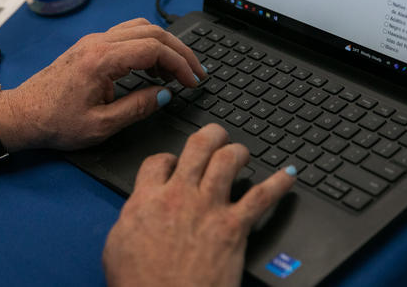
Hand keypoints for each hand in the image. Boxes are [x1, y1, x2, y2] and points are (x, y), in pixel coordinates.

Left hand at [0, 18, 206, 150]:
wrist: (23, 114)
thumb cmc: (55, 122)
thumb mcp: (101, 125)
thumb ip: (138, 107)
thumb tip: (166, 94)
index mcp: (101, 60)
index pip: (154, 48)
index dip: (180, 64)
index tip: (193, 82)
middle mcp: (98, 42)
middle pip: (152, 32)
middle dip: (180, 51)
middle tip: (197, 72)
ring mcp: (93, 41)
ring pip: (140, 28)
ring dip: (164, 44)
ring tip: (176, 72)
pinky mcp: (90, 46)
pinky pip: (127, 34)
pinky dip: (147, 45)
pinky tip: (152, 67)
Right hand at [102, 124, 295, 286]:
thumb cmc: (139, 284)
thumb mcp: (118, 244)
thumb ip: (132, 216)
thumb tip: (139, 207)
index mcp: (147, 198)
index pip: (159, 160)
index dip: (167, 157)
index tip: (173, 164)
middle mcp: (179, 195)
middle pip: (197, 146)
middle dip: (210, 135)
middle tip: (216, 136)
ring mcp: (209, 208)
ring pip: (227, 160)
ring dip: (237, 151)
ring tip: (241, 152)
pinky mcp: (233, 228)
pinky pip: (262, 196)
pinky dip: (279, 183)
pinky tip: (289, 175)